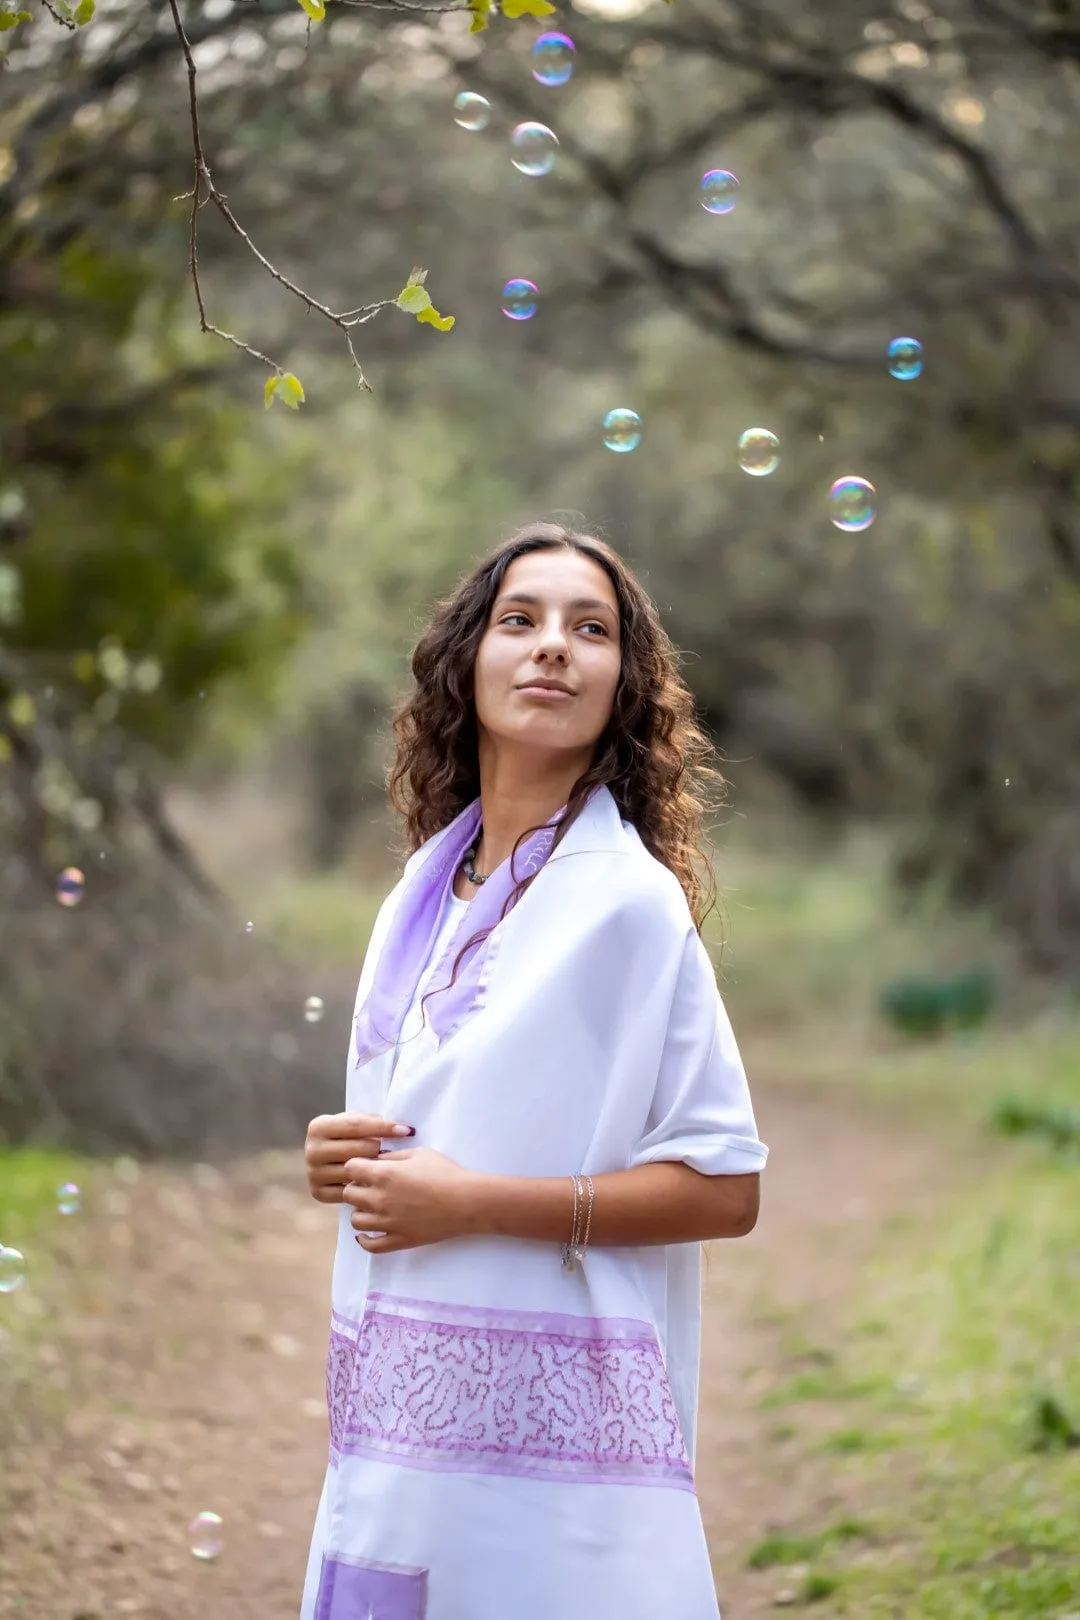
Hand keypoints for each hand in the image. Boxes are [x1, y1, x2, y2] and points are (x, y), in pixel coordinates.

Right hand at [304, 1111, 413, 1204]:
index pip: (356, 1125)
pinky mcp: (318, 1193)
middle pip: (356, 1150)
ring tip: (391, 1167)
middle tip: (400, 1152)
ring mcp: (313, 1173)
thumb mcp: (355, 1122)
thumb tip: (399, 1128)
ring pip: (353, 1172)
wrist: (329, 1157)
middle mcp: (312, 1150)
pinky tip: (377, 1183)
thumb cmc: (349, 1136)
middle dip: (381, 1149)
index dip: (383, 1127)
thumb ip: (371, 1121)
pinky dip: (363, 1188)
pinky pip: (347, 1192)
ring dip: (375, 1170)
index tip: (406, 1130)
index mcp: (318, 1127)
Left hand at [345, 1147, 479, 1253]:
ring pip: (355, 1220)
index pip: (350, 1168)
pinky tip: (369, 1232)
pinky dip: (365, 1239)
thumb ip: (394, 1156)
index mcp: (383, 1174)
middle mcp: (379, 1199)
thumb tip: (377, 1160)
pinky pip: (370, 1245)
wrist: (466, 1201)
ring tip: (372, 1207)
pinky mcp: (398, 1240)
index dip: (356, 1166)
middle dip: (356, 1187)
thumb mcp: (419, 1153)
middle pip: (348, 1194)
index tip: (365, 1167)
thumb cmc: (445, 1173)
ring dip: (360, 1211)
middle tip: (368, 1186)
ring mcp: (387, 1222)